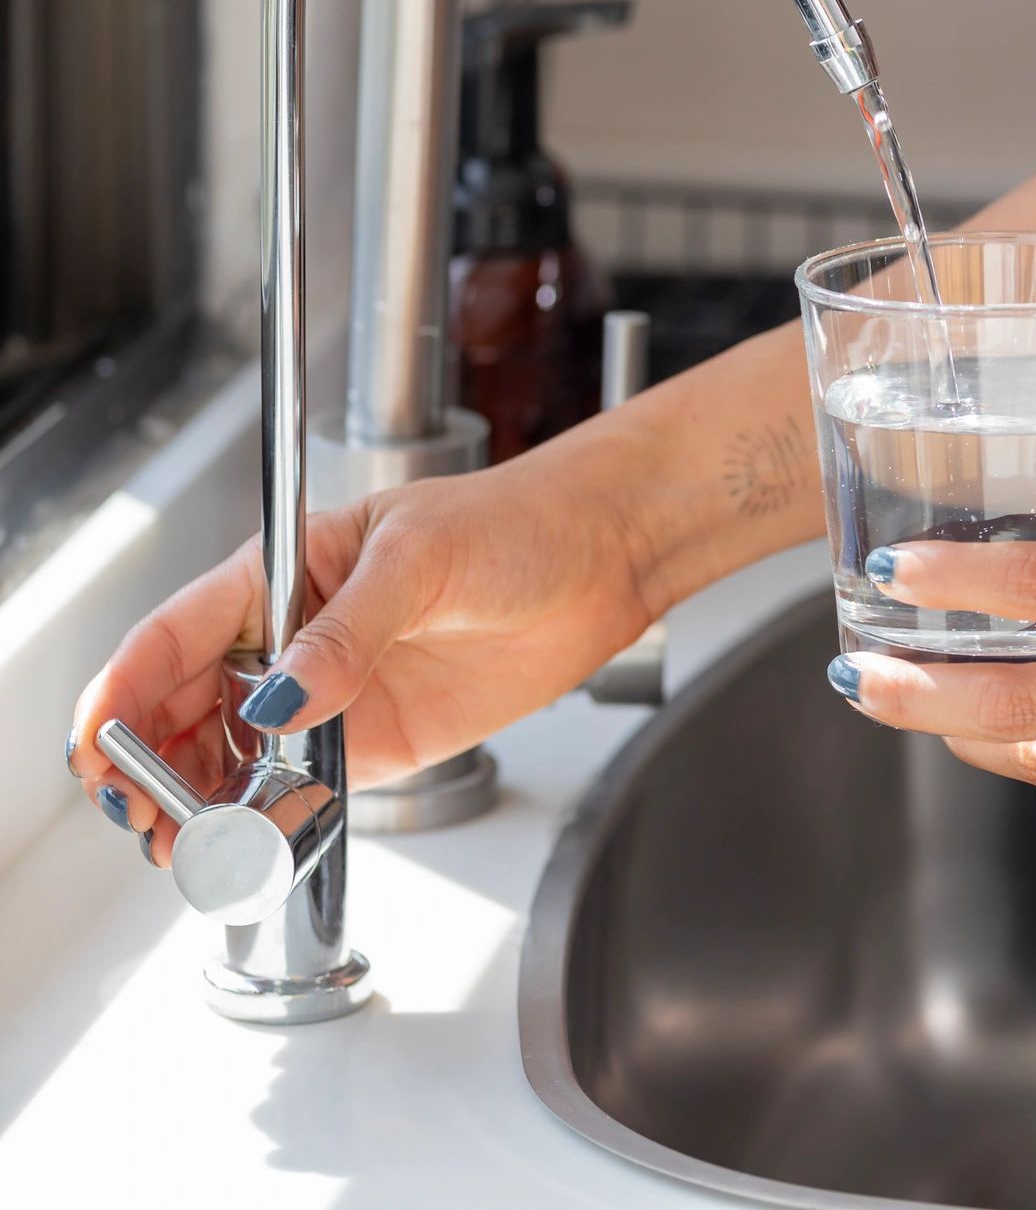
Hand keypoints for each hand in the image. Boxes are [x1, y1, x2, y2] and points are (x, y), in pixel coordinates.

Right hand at [65, 438, 659, 859]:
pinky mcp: (373, 741)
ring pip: (228, 760)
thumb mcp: (420, 559)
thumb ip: (348, 632)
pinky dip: (265, 822)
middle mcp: (291, 641)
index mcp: (280, 575)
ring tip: (187, 846)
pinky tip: (251, 843)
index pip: (171, 638)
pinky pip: (298, 789)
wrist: (601, 557)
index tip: (101, 744)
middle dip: (148, 766)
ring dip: (198, 805)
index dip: (123, 693)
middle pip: (182, 711)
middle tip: (145, 814)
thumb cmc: (515, 523)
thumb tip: (283, 698)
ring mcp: (329, 696)